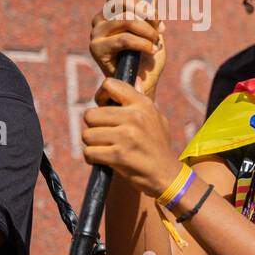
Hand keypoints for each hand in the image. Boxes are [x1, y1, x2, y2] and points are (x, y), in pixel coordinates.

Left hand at [81, 78, 180, 198]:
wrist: (167, 175)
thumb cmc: (158, 146)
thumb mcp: (156, 119)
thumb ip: (141, 101)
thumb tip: (135, 79)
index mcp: (143, 104)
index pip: (110, 85)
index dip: (101, 97)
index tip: (105, 108)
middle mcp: (135, 117)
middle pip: (90, 114)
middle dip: (94, 128)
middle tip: (106, 136)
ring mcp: (127, 136)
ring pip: (87, 135)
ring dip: (93, 145)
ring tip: (108, 149)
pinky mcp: (119, 155)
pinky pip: (89, 152)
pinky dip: (93, 159)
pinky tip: (105, 160)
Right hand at [91, 0, 165, 97]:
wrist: (142, 83)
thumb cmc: (148, 56)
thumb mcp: (154, 29)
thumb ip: (151, 11)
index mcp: (114, 9)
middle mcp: (102, 17)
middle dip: (148, 11)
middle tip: (160, 27)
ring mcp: (97, 32)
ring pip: (125, 19)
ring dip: (148, 30)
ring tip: (156, 42)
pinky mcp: (96, 48)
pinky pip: (124, 38)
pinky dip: (143, 43)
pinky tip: (153, 50)